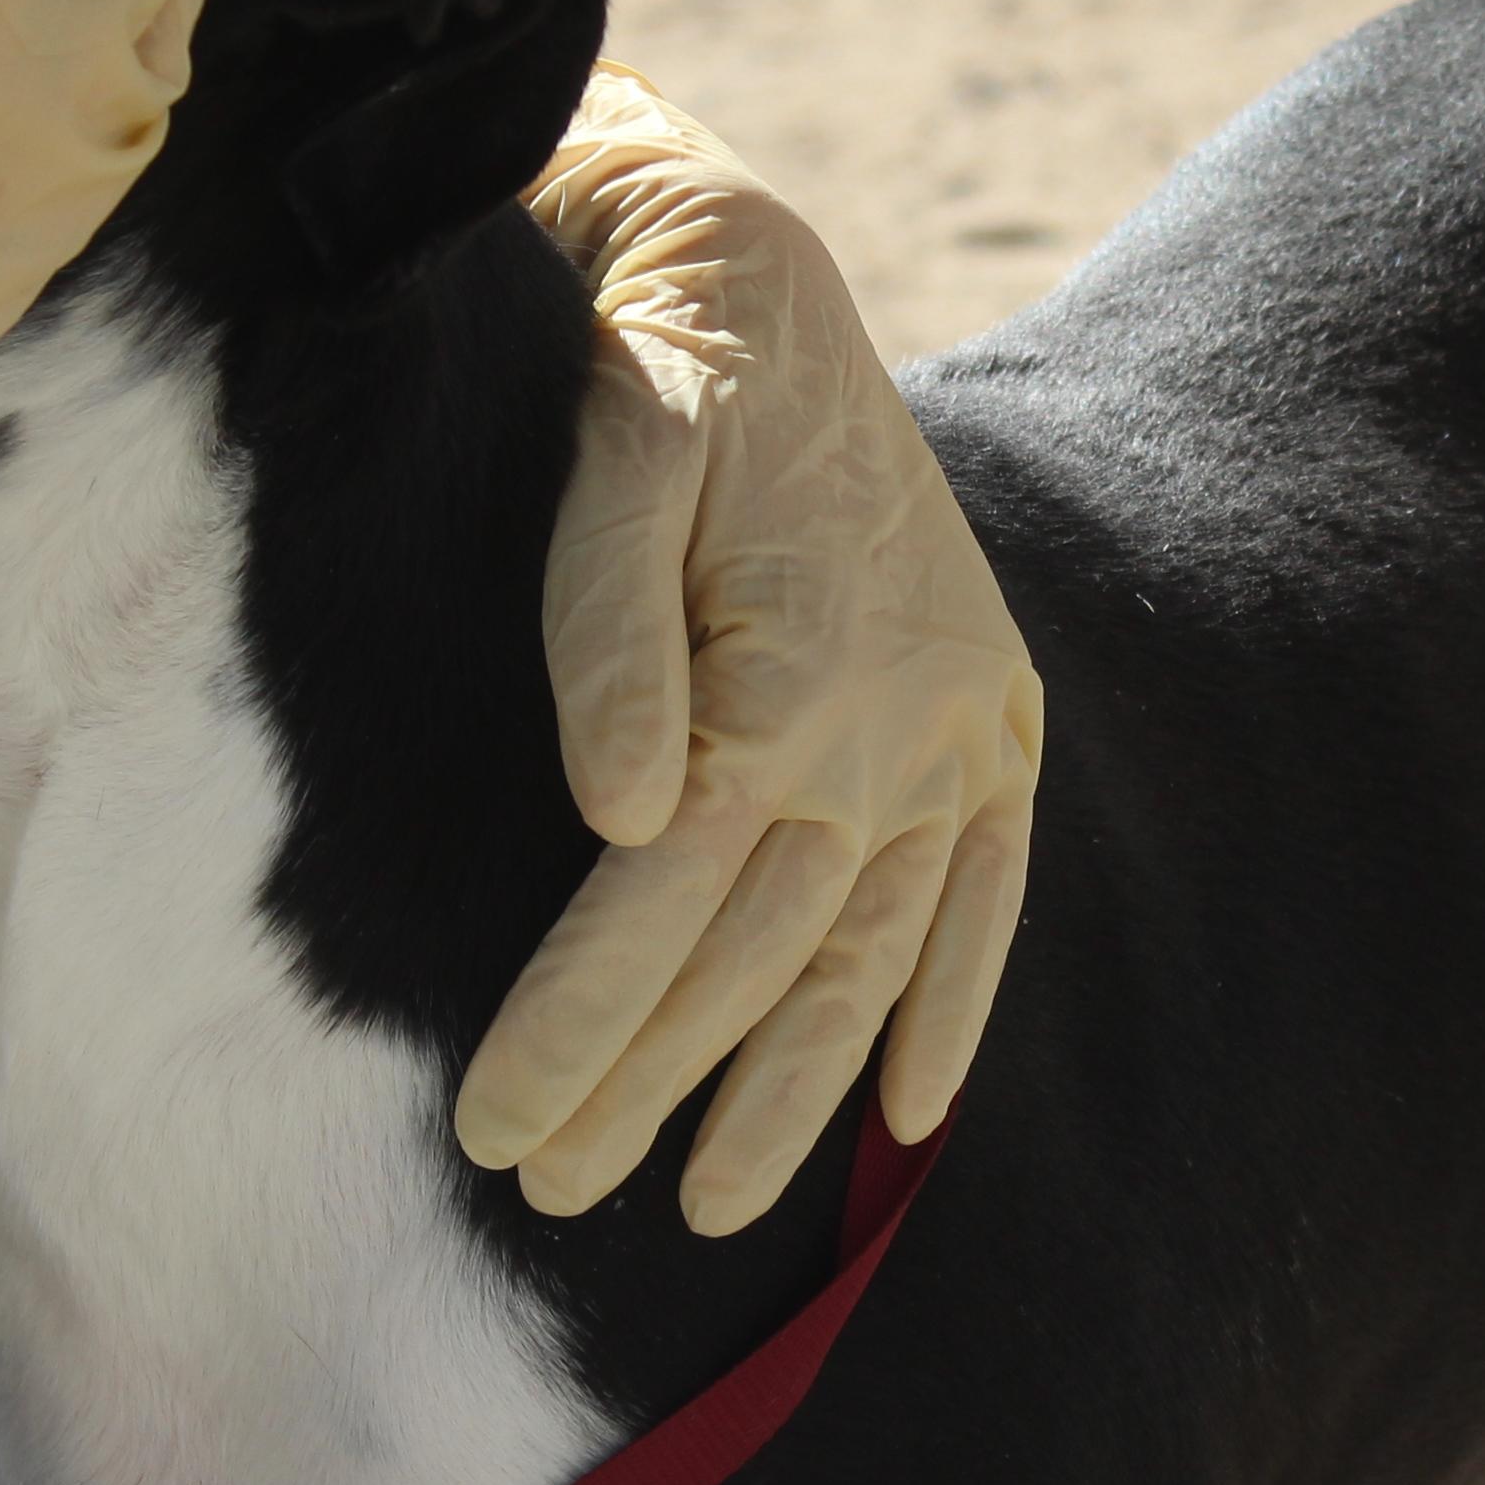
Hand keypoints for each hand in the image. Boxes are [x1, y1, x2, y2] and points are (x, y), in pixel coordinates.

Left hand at [457, 72, 1042, 1232]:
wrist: (755, 275)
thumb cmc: (644, 376)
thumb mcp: (610, 466)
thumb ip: (604, 637)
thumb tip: (622, 814)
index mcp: (784, 686)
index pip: (658, 913)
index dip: (572, 1031)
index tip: (487, 1135)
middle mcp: (892, 732)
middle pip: (752, 962)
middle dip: (648, 1091)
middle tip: (551, 1194)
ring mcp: (960, 733)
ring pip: (867, 961)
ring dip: (793, 1098)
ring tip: (715, 1209)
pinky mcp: (996, 716)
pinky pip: (986, 900)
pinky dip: (948, 1012)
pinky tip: (908, 1119)